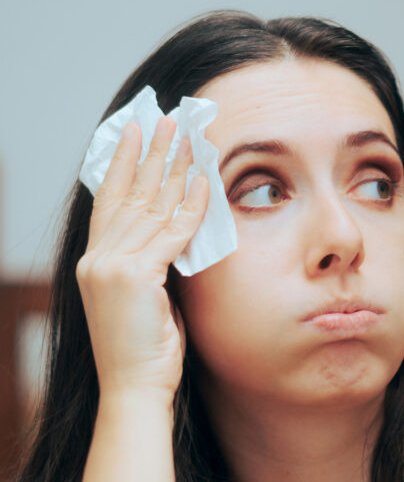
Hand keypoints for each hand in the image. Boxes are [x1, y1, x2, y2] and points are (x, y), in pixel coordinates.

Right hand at [76, 117, 208, 405]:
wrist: (135, 386)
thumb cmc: (146, 347)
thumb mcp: (147, 295)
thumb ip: (154, 259)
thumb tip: (179, 227)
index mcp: (96, 261)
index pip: (109, 199)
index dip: (121, 162)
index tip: (134, 131)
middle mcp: (98, 258)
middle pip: (129, 193)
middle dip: (150, 153)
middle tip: (166, 119)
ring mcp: (112, 266)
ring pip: (151, 205)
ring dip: (173, 168)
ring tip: (188, 137)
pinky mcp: (135, 276)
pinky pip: (172, 231)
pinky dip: (191, 205)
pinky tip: (204, 181)